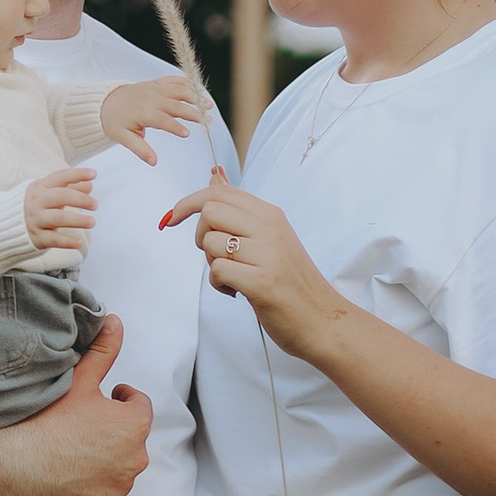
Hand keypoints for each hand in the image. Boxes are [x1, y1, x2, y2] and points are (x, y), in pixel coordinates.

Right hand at [0, 316, 152, 495]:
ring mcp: (122, 486)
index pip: (137, 406)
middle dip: (113, 432)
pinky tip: (74, 478)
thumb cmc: (46, 419)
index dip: (119, 400)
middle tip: (82, 427)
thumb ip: (103, 350)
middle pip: (130, 439)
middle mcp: (137, 457)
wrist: (13, 464)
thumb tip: (115, 321)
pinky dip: (98, 488)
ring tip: (75, 453)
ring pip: (120, 468)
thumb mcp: (78, 379)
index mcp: (134, 423)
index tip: (103, 401)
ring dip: (107, 461)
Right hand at [24, 164, 98, 250]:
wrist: (6, 226)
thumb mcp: (50, 194)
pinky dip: (66, 241)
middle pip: (60, 196)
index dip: (77, 174)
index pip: (60, 177)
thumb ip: (70, 189)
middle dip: (80, 199)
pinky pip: (53, 239)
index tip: (94, 174)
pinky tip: (79, 243)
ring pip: (57, 218)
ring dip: (77, 220)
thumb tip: (89, 185)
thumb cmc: (37, 206)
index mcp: (40, 187)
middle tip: (95, 204)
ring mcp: (35, 219)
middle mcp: (36, 202)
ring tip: (92, 222)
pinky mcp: (36, 237)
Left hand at [101, 76, 211, 163]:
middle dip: (193, 113)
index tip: (187, 134)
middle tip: (207, 121)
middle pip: (175, 105)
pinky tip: (198, 88)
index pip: (162, 120)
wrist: (105, 102)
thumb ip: (140, 149)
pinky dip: (186, 82)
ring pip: (178, 90)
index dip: (175, 127)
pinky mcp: (156, 83)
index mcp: (143, 113)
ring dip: (195, 96)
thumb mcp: (123, 138)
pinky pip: (173, 80)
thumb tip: (153, 162)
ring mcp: (154, 88)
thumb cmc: (115, 121)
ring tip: (209, 104)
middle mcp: (151, 98)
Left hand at [162, 173, 343, 360]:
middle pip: (210, 211)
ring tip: (234, 278)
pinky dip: (219, 284)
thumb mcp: (270, 238)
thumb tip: (214, 176)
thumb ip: (240, 210)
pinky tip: (237, 292)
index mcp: (271, 215)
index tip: (173, 218)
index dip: (188, 202)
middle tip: (218, 256)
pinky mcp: (262, 282)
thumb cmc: (292, 281)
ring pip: (211, 243)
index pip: (220, 191)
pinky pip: (217, 271)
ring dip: (212, 264)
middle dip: (201, 235)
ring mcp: (268, 254)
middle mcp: (270, 228)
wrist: (322, 319)